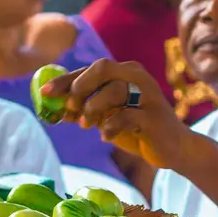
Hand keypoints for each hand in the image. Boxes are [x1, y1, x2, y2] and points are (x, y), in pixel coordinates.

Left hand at [41, 59, 195, 168]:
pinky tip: (105, 136)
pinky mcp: (154, 116)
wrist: (172, 147)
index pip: (90, 69)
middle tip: (69, 106)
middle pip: (103, 69)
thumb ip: (84, 110)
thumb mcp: (107, 117)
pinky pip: (127, 116)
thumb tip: (53, 110)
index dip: (65, 79)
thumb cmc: (137, 128)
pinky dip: (111, 127)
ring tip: (85, 125)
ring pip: (114, 90)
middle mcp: (137, 77)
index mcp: (124, 72)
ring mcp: (148, 95)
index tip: (44, 93)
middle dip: (80, 87)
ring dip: (93, 108)